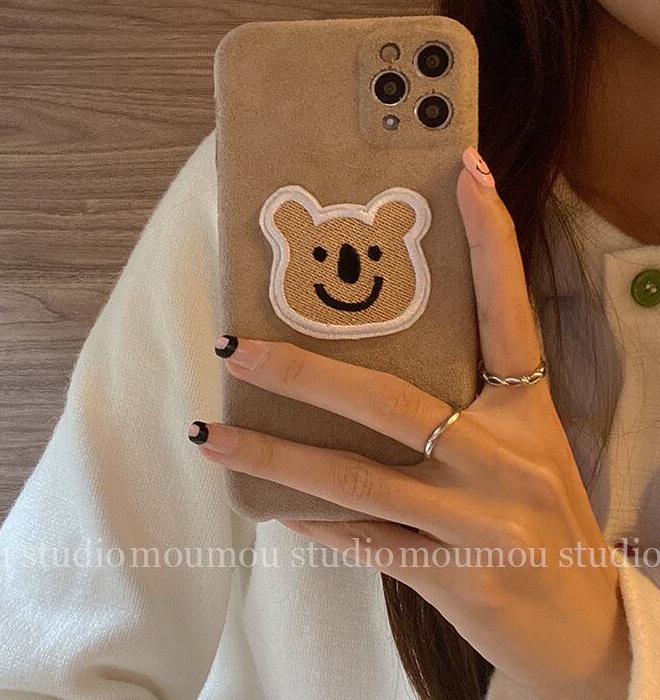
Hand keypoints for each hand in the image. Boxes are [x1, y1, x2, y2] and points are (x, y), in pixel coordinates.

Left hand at [190, 147, 630, 699]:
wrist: (584, 624)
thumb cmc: (542, 518)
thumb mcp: (519, 447)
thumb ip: (460, 405)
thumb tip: (359, 366)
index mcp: (523, 411)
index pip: (507, 309)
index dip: (489, 239)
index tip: (465, 171)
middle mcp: (504, 457)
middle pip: (389, 400)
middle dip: (302, 371)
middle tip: (233, 347)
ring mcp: (479, 519)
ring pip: (355, 476)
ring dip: (273, 455)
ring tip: (210, 434)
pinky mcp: (455, 575)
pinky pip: (364, 539)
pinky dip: (313, 520)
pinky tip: (267, 503)